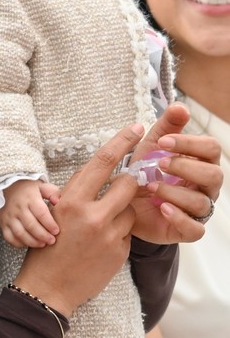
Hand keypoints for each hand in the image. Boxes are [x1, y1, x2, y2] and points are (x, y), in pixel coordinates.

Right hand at [0, 179, 59, 247]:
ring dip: (32, 242)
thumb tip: (57, 201)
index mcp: (30, 197)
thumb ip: (52, 192)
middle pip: (31, 225)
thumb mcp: (41, 186)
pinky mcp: (3, 223)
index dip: (49, 224)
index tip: (56, 231)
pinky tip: (28, 243)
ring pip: (20, 233)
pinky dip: (19, 243)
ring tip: (42, 244)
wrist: (4, 187)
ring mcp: (9, 216)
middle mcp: (18, 207)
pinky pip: (9, 237)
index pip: (41, 213)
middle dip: (43, 236)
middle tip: (52, 240)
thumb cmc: (26, 189)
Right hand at [16, 123, 143, 316]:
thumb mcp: (55, 213)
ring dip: (122, 212)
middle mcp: (92, 216)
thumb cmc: (47, 247)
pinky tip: (100, 246)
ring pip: (130, 210)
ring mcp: (109, 235)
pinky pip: (127, 233)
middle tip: (123, 185)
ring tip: (101, 226)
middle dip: (128, 182)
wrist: (49, 288)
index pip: (102, 162)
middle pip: (127, 183)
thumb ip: (79, 193)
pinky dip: (118, 234)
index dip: (121, 141)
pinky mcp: (119, 252)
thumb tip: (103, 173)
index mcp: (71, 201)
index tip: (135, 128)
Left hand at [129, 103, 221, 243]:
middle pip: (214, 175)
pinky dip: (180, 218)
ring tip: (151, 186)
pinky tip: (163, 208)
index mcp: (201, 161)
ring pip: (202, 202)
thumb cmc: (145, 171)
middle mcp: (205, 186)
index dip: (190, 143)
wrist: (123, 204)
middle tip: (159, 163)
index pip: (211, 149)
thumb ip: (167, 127)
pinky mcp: (187, 229)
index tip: (163, 142)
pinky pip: (195, 229)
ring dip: (176, 192)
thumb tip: (180, 107)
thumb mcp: (151, 146)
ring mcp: (198, 209)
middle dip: (186, 167)